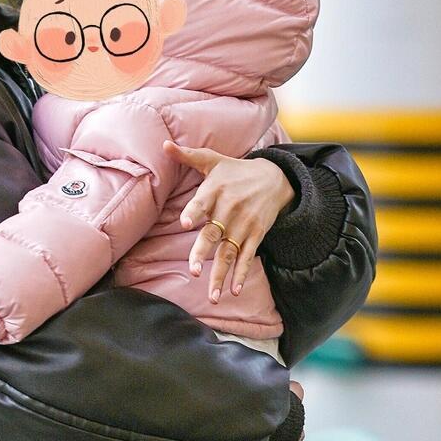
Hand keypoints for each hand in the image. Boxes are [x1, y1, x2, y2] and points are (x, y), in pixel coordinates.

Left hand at [169, 146, 293, 299]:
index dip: (193, 212)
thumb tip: (164, 144)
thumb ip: (188, 156)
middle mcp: (229, 209)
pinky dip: (241, 274)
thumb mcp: (213, 161)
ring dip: (221, 275)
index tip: (185, 223)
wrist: (275, 177)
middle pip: (214, 233)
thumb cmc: (236, 170)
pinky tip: (233, 290)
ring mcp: (244, 224)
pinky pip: (247, 257)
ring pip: (229, 252)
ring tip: (212, 295)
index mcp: (215, 190)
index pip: (202, 202)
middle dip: (203, 252)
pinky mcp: (256, 235)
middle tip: (193, 270)